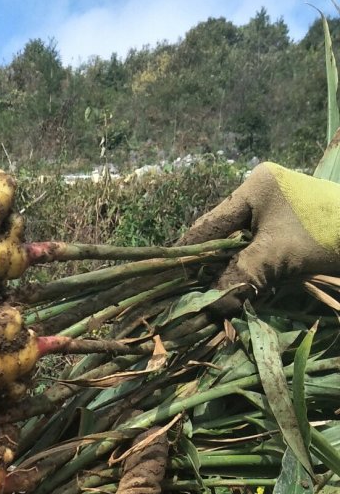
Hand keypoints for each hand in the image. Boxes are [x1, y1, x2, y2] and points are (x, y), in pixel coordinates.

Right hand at [181, 163, 339, 307]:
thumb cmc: (324, 236)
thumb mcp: (275, 258)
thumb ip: (237, 278)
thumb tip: (206, 307)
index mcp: (254, 187)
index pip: (209, 225)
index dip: (188, 255)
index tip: (169, 281)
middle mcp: (261, 194)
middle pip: (221, 236)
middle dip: (207, 268)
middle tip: (188, 297)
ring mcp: (276, 211)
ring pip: (238, 247)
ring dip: (226, 274)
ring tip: (207, 300)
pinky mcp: (288, 230)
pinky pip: (256, 253)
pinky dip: (247, 273)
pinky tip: (235, 293)